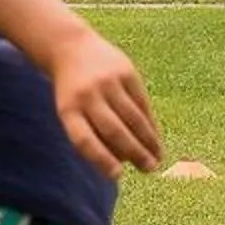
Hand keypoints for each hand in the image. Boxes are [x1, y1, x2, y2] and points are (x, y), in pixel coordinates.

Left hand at [51, 28, 162, 178]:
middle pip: (113, 130)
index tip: (117, 176)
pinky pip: (142, 103)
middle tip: (149, 170)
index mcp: (68, 109)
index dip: (100, 158)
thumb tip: (122, 162)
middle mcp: (88, 95)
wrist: (72, 48)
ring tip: (157, 158)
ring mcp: (108, 82)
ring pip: (132, 117)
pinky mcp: (126, 72)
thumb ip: (91, 133)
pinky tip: (156, 138)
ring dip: (148, 141)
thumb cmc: (73, 92)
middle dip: (134, 153)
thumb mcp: (70, 110)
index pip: (84, 139)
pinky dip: (150, 123)